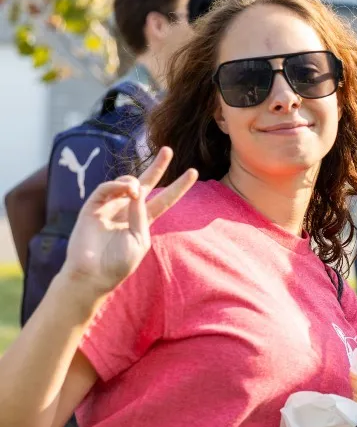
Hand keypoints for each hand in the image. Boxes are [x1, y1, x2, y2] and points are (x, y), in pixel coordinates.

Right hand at [61, 147, 196, 297]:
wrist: (93, 276)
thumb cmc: (118, 264)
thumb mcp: (140, 239)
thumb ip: (142, 215)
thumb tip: (138, 191)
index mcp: (143, 221)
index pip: (164, 199)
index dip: (179, 187)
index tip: (193, 172)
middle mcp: (127, 210)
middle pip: (145, 183)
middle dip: (157, 167)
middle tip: (168, 150)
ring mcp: (109, 208)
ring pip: (125, 183)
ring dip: (133, 182)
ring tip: (136, 190)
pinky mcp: (92, 208)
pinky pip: (105, 189)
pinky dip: (117, 185)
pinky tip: (127, 190)